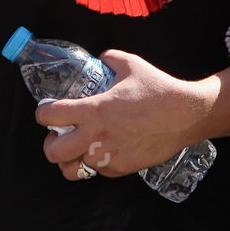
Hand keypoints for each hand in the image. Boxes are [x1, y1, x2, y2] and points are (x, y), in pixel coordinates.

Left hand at [34, 49, 203, 179]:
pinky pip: (97, 171)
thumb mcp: (131, 64)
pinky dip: (95, 163)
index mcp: (94, 110)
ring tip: (76, 149)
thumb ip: (109, 59)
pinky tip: (102, 150)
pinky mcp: (122, 168)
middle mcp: (96, 137)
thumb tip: (101, 60)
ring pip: (72, 169)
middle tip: (58, 134)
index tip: (46, 111)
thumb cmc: (158, 89)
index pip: (49, 117)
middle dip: (50, 143)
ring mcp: (109, 156)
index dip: (43, 113)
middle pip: (53, 152)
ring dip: (69, 159)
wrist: (186, 115)